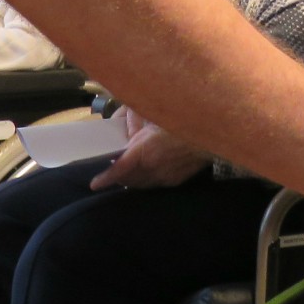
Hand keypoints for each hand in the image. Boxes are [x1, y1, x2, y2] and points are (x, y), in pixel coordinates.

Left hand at [90, 110, 211, 189]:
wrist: (209, 134)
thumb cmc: (180, 120)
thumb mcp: (154, 118)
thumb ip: (136, 123)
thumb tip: (125, 127)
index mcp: (144, 151)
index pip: (119, 170)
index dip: (105, 178)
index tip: (95, 184)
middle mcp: (152, 168)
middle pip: (128, 180)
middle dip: (118, 176)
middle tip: (114, 166)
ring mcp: (164, 177)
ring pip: (141, 185)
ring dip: (132, 179)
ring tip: (128, 170)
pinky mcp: (175, 181)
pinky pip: (155, 184)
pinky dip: (147, 180)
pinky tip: (147, 171)